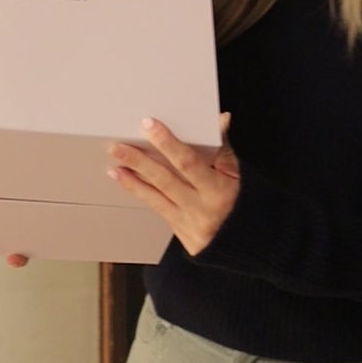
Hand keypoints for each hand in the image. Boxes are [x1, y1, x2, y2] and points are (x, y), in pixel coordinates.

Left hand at [106, 114, 239, 256]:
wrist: (246, 243)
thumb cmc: (243, 202)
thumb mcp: (238, 174)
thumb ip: (223, 147)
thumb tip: (220, 119)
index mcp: (218, 190)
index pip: (188, 162)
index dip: (168, 143)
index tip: (149, 126)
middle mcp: (201, 208)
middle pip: (165, 180)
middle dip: (139, 161)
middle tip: (118, 146)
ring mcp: (188, 223)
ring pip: (156, 196)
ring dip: (132, 178)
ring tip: (115, 163)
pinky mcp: (180, 233)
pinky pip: (157, 208)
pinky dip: (139, 192)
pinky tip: (125, 179)